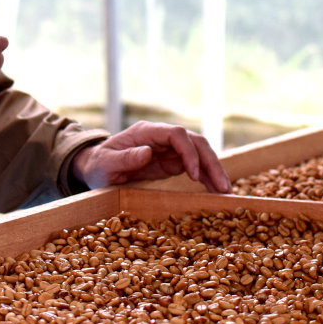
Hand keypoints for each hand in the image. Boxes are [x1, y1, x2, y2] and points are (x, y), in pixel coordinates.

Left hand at [70, 121, 231, 192]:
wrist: (97, 166)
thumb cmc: (99, 164)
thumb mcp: (105, 164)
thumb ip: (124, 157)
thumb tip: (147, 151)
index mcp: (146, 132)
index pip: (176, 134)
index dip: (188, 151)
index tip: (193, 174)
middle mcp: (162, 137)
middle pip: (195, 142)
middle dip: (210, 162)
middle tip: (222, 186)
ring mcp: (169, 149)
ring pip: (200, 153)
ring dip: (214, 170)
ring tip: (225, 191)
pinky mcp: (173, 162)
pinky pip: (196, 166)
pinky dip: (207, 177)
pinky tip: (216, 190)